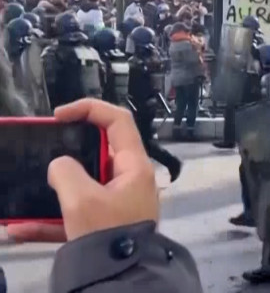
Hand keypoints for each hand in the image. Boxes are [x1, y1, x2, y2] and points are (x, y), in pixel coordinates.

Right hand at [6, 99, 158, 242]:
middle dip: (65, 151)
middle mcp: (129, 180)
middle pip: (96, 152)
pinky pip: (72, 217)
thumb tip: (60, 166)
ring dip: (50, 190)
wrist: (121, 279)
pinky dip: (48, 221)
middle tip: (40, 150)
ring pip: (80, 187)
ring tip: (25, 190)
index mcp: (134, 166)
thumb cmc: (108, 234)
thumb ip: (66, 172)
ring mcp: (116, 204)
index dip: (89, 109)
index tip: (59, 115)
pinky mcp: (102, 226)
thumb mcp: (81, 199)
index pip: (118, 121)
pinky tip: (19, 229)